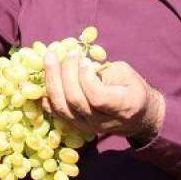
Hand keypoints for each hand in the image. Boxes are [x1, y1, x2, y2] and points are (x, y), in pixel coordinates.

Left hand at [41, 51, 164, 141]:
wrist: (137, 118)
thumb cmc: (132, 89)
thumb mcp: (126, 74)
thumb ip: (103, 70)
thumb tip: (77, 62)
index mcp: (123, 106)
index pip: (97, 97)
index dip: (86, 78)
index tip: (84, 60)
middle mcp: (103, 122)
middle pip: (75, 101)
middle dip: (66, 73)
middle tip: (64, 53)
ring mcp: (88, 126)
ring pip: (62, 108)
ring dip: (52, 80)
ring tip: (50, 59)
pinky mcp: (76, 126)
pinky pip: (56, 112)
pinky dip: (46, 94)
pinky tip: (44, 77)